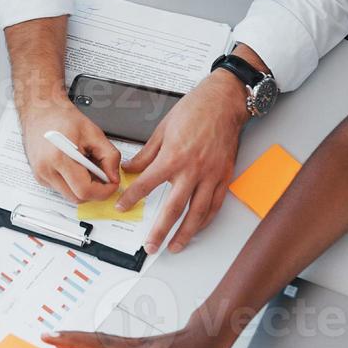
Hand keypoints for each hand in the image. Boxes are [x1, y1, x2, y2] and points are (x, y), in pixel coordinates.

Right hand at [18, 98, 119, 202]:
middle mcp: (46, 170)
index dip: (103, 191)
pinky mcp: (40, 177)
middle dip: (95, 191)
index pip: (84, 190)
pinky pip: (62, 189)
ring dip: (84, 188)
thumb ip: (109, 155)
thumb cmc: (62, 117)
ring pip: (70, 196)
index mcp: (59, 158)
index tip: (111, 184)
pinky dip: (73, 184)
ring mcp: (41, 175)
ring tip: (88, 168)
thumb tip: (113, 176)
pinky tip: (77, 167)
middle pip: (77, 198)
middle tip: (104, 177)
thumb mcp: (93, 132)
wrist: (40, 110)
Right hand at [43, 318, 232, 347]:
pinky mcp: (129, 343)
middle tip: (50, 339)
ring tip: (50, 335)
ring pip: (98, 339)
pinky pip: (103, 339)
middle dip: (74, 342)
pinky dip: (84, 337)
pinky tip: (70, 338)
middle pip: (101, 345)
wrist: (204, 335)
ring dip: (72, 336)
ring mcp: (133, 344)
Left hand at [116, 70, 247, 253]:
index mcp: (173, 156)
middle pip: (174, 208)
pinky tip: (198, 228)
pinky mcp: (224, 176)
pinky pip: (215, 204)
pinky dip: (206, 220)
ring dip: (185, 233)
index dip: (131, 198)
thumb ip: (146, 154)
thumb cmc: (195, 110)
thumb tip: (131, 168)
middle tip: (151, 245)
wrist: (224, 101)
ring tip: (175, 245)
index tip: (122, 207)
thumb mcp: (163, 129)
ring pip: (198, 213)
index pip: (147, 184)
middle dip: (160, 230)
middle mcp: (193, 169)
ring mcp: (211, 175)